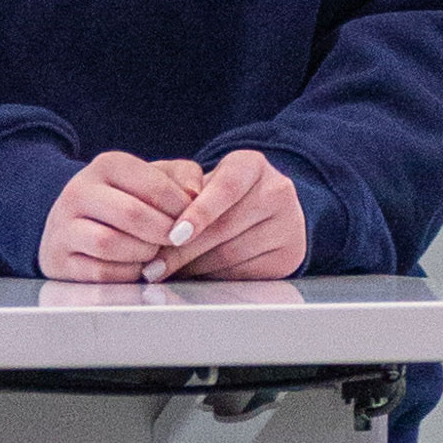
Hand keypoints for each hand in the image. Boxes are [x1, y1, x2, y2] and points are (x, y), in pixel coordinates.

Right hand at [38, 153, 202, 282]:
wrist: (75, 225)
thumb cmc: (127, 201)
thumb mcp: (154, 179)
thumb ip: (182, 177)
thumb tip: (195, 195)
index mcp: (106, 165)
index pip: (153, 185)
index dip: (181, 208)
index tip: (191, 221)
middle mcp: (78, 191)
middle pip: (131, 214)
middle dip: (163, 233)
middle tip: (178, 241)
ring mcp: (63, 226)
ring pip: (109, 243)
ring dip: (143, 254)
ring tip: (155, 252)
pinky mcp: (58, 260)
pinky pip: (99, 272)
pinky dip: (126, 274)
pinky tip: (136, 268)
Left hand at [143, 150, 305, 280]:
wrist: (257, 210)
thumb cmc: (214, 195)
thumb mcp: (197, 181)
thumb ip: (175, 191)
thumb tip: (154, 221)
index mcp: (252, 164)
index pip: (226, 187)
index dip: (199, 212)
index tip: (175, 234)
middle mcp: (278, 190)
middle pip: (225, 227)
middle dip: (183, 250)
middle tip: (152, 267)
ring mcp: (289, 224)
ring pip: (231, 255)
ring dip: (194, 268)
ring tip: (168, 271)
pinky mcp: (289, 255)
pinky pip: (243, 274)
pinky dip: (214, 278)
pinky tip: (197, 276)